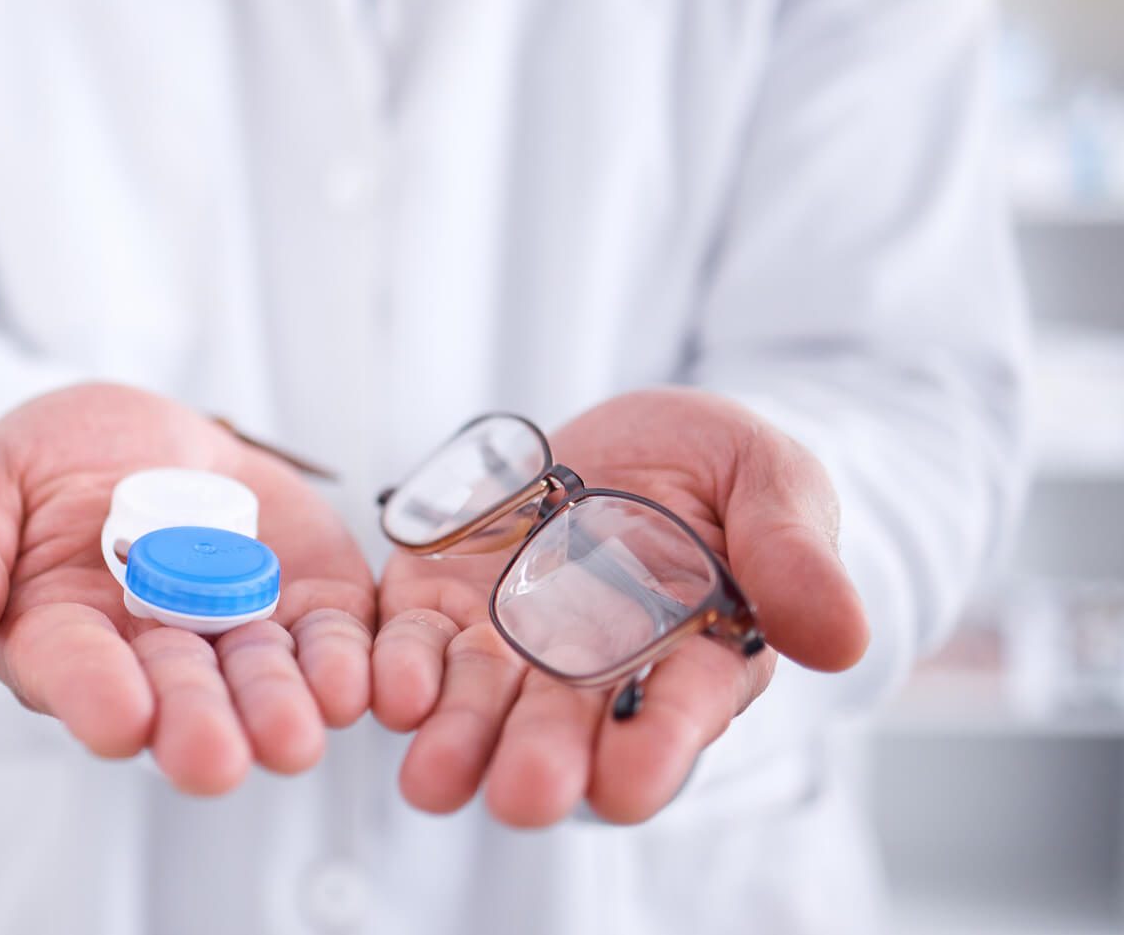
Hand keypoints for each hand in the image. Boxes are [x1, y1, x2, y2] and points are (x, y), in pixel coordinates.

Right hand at [0, 383, 377, 793]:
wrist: (145, 433)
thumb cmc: (49, 463)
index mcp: (60, 635)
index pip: (74, 671)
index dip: (95, 694)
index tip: (119, 719)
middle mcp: (148, 654)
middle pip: (174, 695)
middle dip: (196, 726)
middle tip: (213, 759)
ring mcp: (232, 633)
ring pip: (258, 681)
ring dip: (275, 712)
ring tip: (292, 741)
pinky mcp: (306, 604)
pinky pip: (330, 642)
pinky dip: (342, 665)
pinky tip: (353, 686)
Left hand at [371, 387, 870, 824]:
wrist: (632, 437)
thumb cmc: (721, 470)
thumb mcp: (773, 482)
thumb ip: (794, 552)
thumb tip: (845, 636)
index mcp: (695, 658)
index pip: (678, 716)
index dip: (655, 749)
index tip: (629, 782)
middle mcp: (598, 673)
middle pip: (569, 731)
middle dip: (545, 764)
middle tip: (523, 796)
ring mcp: (513, 643)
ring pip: (481, 707)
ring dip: (458, 745)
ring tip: (433, 777)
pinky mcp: (441, 601)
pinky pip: (413, 646)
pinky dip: (398, 673)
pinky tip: (389, 691)